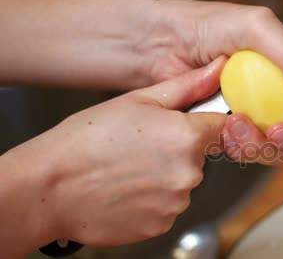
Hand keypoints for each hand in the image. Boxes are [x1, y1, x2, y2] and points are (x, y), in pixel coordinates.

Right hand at [31, 57, 225, 245]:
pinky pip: (167, 207)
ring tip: (128, 168)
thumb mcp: (138, 100)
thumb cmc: (87, 139)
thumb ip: (188, 86)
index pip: (222, 127)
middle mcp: (190, 172)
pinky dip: (151, 200)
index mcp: (188, 136)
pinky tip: (126, 189)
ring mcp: (176, 203)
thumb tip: (219, 68)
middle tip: (141, 146)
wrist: (49, 187)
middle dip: (178, 150)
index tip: (184, 125)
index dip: (203, 123)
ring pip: (182, 182)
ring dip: (164, 176)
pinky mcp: (162, 225)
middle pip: (200, 156)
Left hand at [137, 0, 282, 161]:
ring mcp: (263, 116)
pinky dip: (244, 147)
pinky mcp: (239, 132)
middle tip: (275, 129)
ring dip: (267, 145)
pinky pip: (253, 153)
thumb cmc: (208, 25)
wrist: (161, 44)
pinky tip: (227, 128)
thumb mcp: (256, 27)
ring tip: (239, 123)